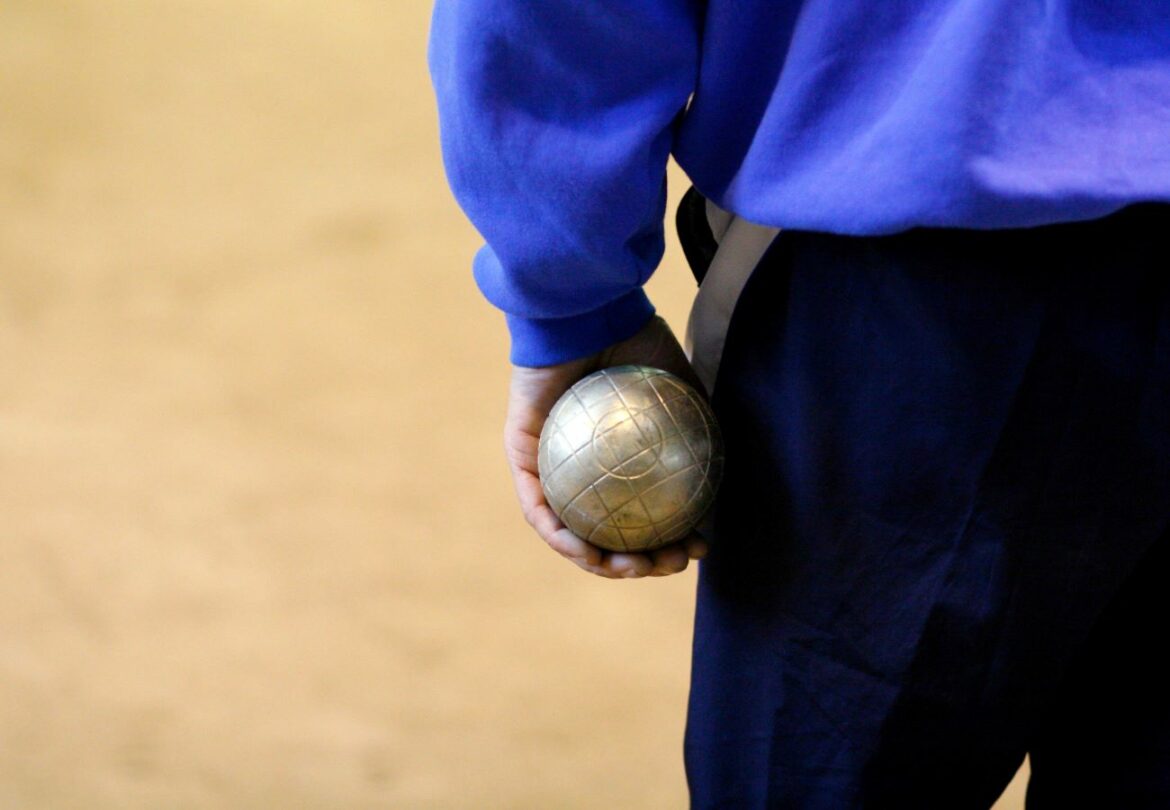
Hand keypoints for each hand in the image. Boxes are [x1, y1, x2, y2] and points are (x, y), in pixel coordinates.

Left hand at [504, 315, 710, 578]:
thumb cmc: (639, 342)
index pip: (647, 510)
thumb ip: (703, 435)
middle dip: (642, 562)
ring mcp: (551, 465)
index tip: (699, 546)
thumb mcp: (685, 393)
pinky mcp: (521, 457)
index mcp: (623, 456)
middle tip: (670, 563)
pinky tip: (588, 552)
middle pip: (612, 531)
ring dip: (603, 561)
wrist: (590, 311)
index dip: (673, 538)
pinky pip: (538, 508)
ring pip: (573, 530)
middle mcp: (587, 466)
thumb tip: (727, 486)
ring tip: (634, 568)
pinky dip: (562, 536)